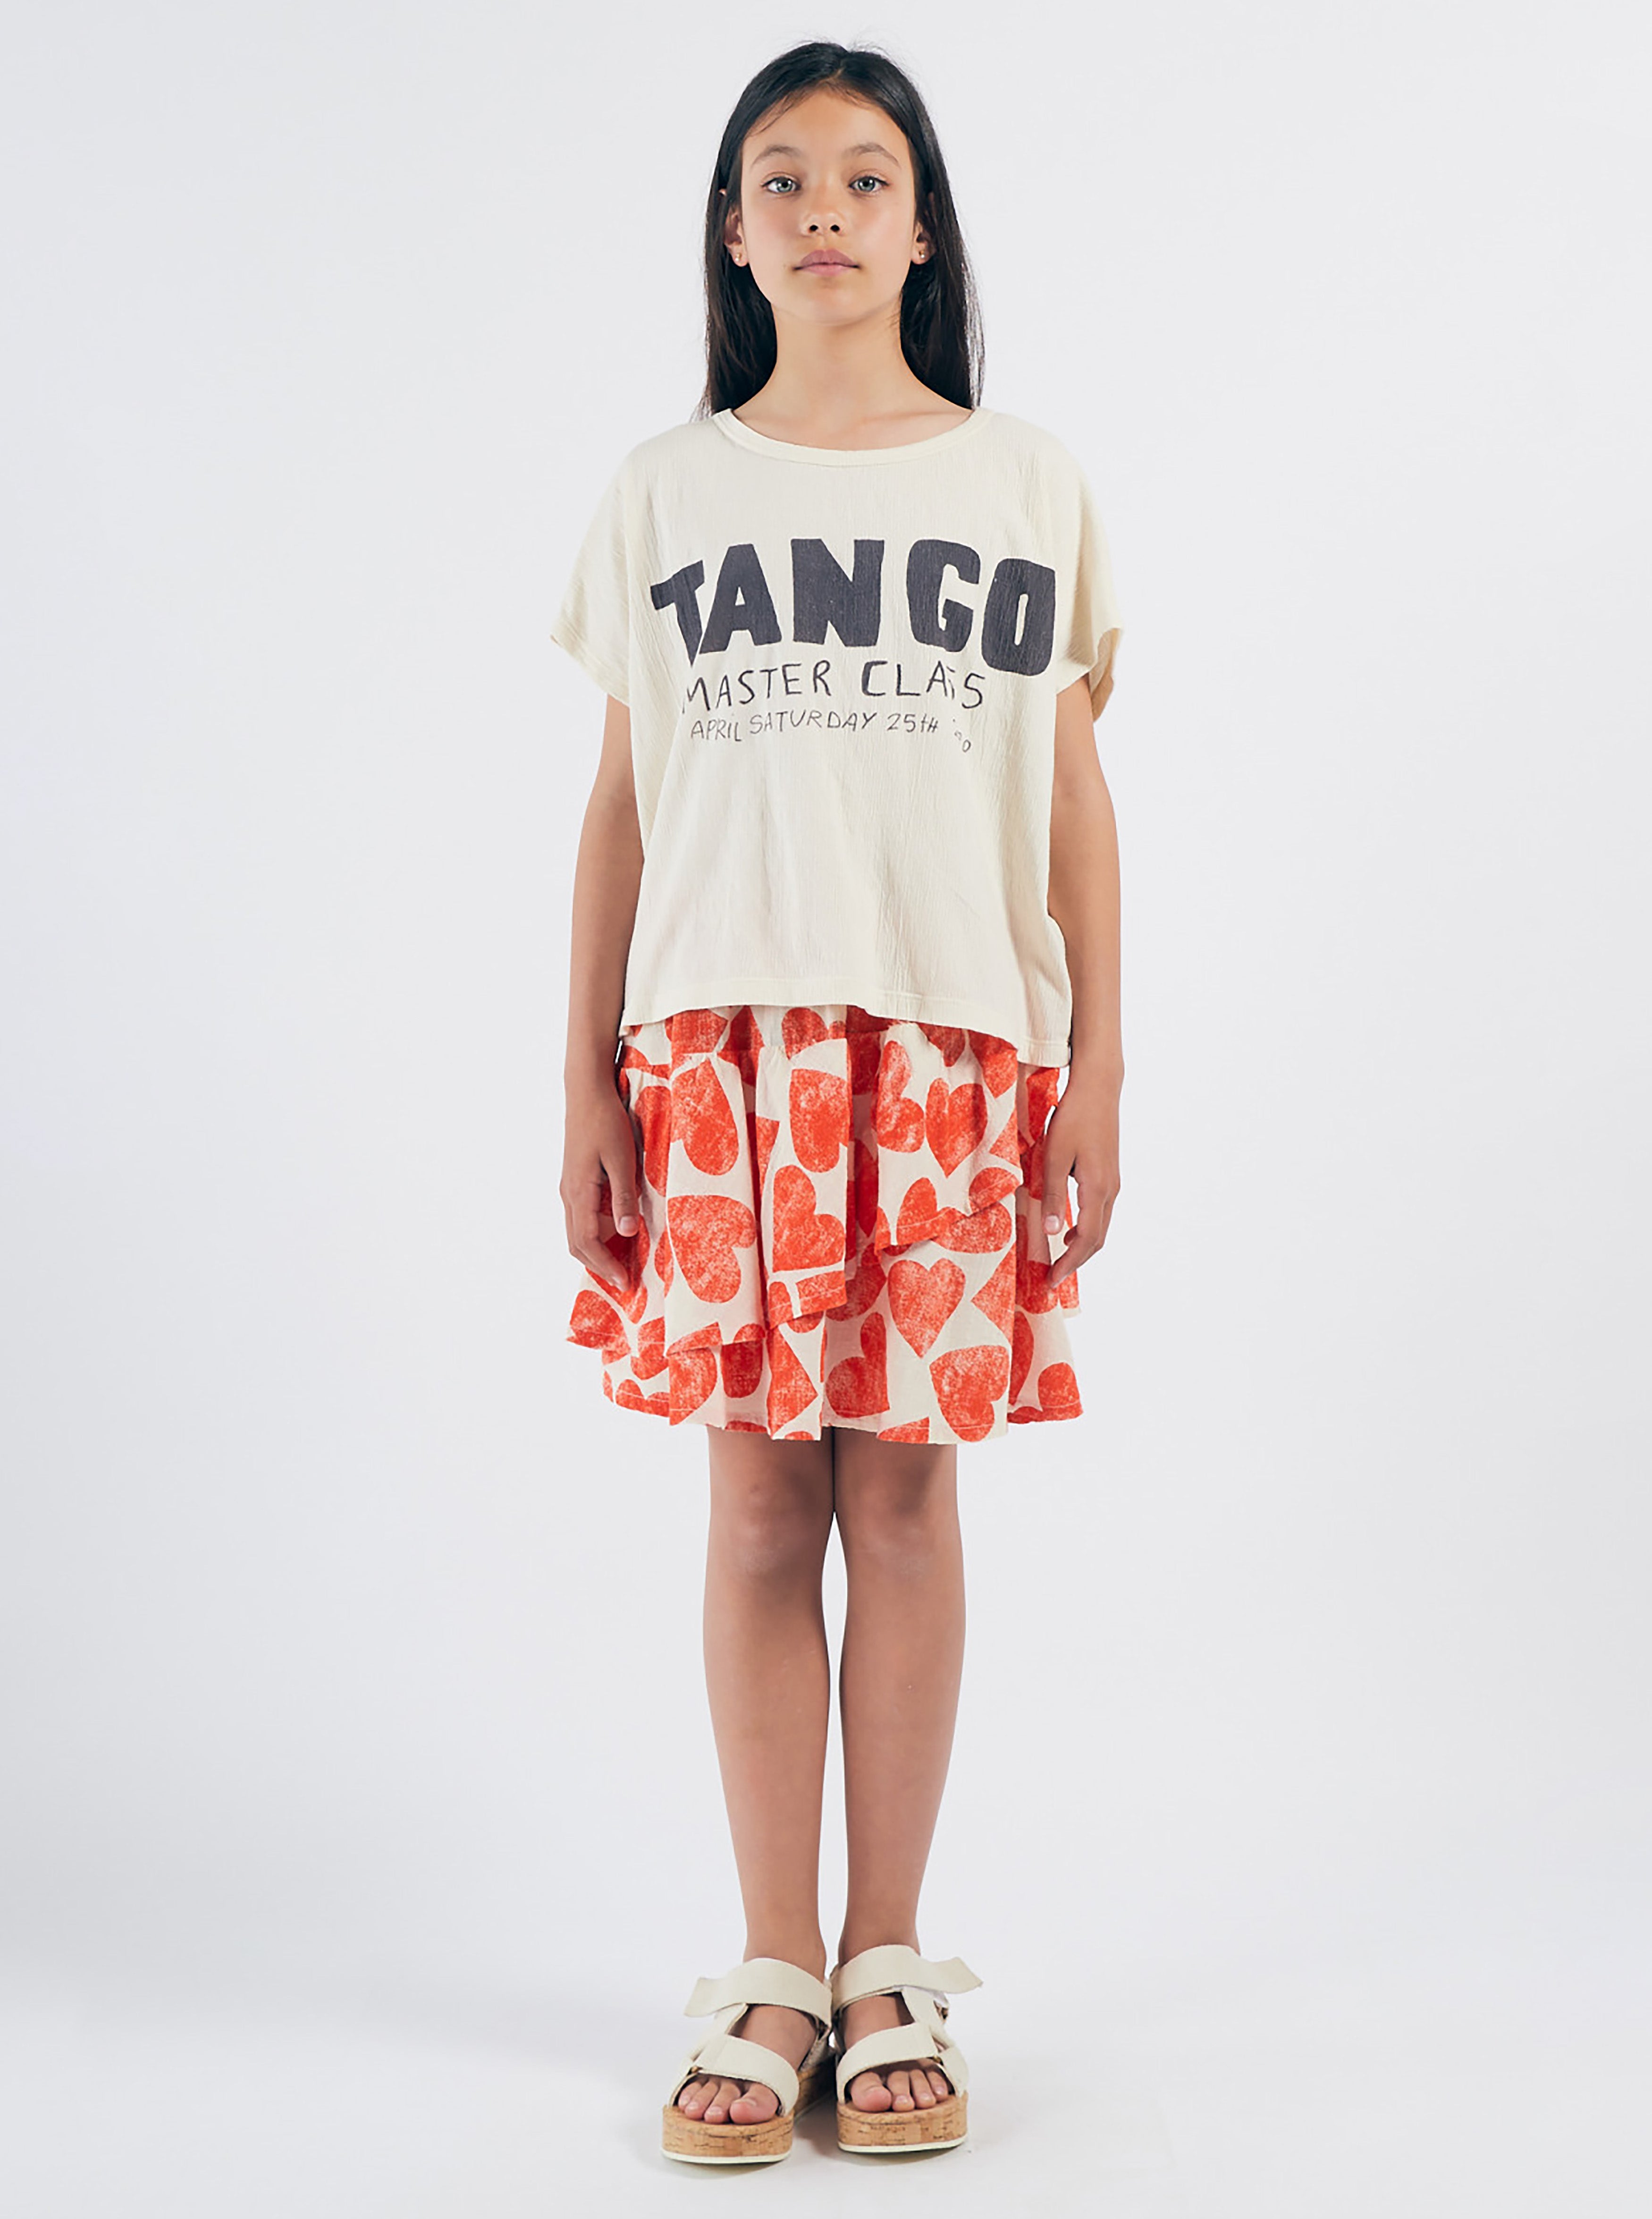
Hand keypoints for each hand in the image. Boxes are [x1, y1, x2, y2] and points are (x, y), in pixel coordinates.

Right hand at [561, 1072, 643, 1292]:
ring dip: (597, 1251)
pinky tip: (618, 1231)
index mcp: (579, 1193)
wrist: (586, 1092)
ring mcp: (569, 1187)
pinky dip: (597, 1232)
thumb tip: (628, 1232)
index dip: (605, 1267)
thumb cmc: (606, 1122)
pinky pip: (582, 1216)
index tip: (625, 1284)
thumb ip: (624, 1196)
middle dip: (598, 1266)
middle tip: (624, 1281)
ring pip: (578, 1231)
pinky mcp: (575, 1179)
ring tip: (623, 1262)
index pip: (588, 1243)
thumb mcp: (622, 1159)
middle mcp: (569, 1194)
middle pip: (577, 1244)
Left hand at [1041, 1069, 1120, 1288]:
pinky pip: (1100, 1212)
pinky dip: (1086, 1228)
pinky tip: (1068, 1227)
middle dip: (1075, 1262)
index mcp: (1097, 1189)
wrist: (1099, 1087)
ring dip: (1081, 1246)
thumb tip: (1051, 1233)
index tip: (1051, 1281)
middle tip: (1052, 1277)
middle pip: (1097, 1239)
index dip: (1069, 1264)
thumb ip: (1052, 1195)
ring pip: (1100, 1227)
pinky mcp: (1109, 1173)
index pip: (1086, 1240)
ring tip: (1058, 1257)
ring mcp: (1113, 1182)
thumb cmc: (1073, 1118)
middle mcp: (1110, 1190)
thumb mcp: (1054, 1156)